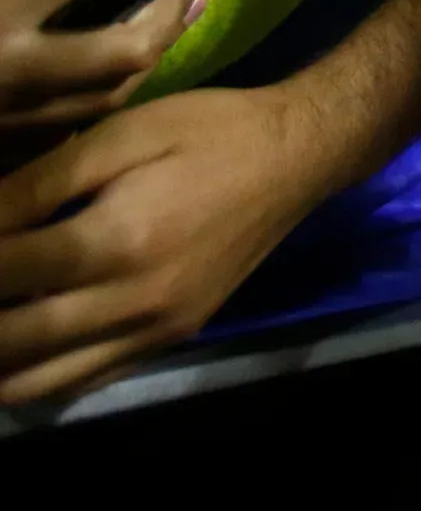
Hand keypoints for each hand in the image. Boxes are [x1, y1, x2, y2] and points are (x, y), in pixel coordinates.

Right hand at [0, 0, 236, 134]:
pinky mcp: (9, 143)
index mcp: (1, 10)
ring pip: (116, 91)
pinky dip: (116, 80)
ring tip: (184, 3)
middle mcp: (14, 71)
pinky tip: (131, 51)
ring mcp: (13, 117)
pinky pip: (81, 118)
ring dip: (156, 44)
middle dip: (176, 2)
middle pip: (132, 44)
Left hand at [0, 82, 339, 400]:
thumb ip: (40, 182)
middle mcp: (133, 301)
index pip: (2, 272)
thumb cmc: (208, 131)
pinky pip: (82, 381)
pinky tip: (11, 356)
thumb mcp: (122, 135)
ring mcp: (153, 329)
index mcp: (117, 240)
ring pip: (38, 380)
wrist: (300, 156)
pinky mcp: (169, 338)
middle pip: (11, 340)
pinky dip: (32, 379)